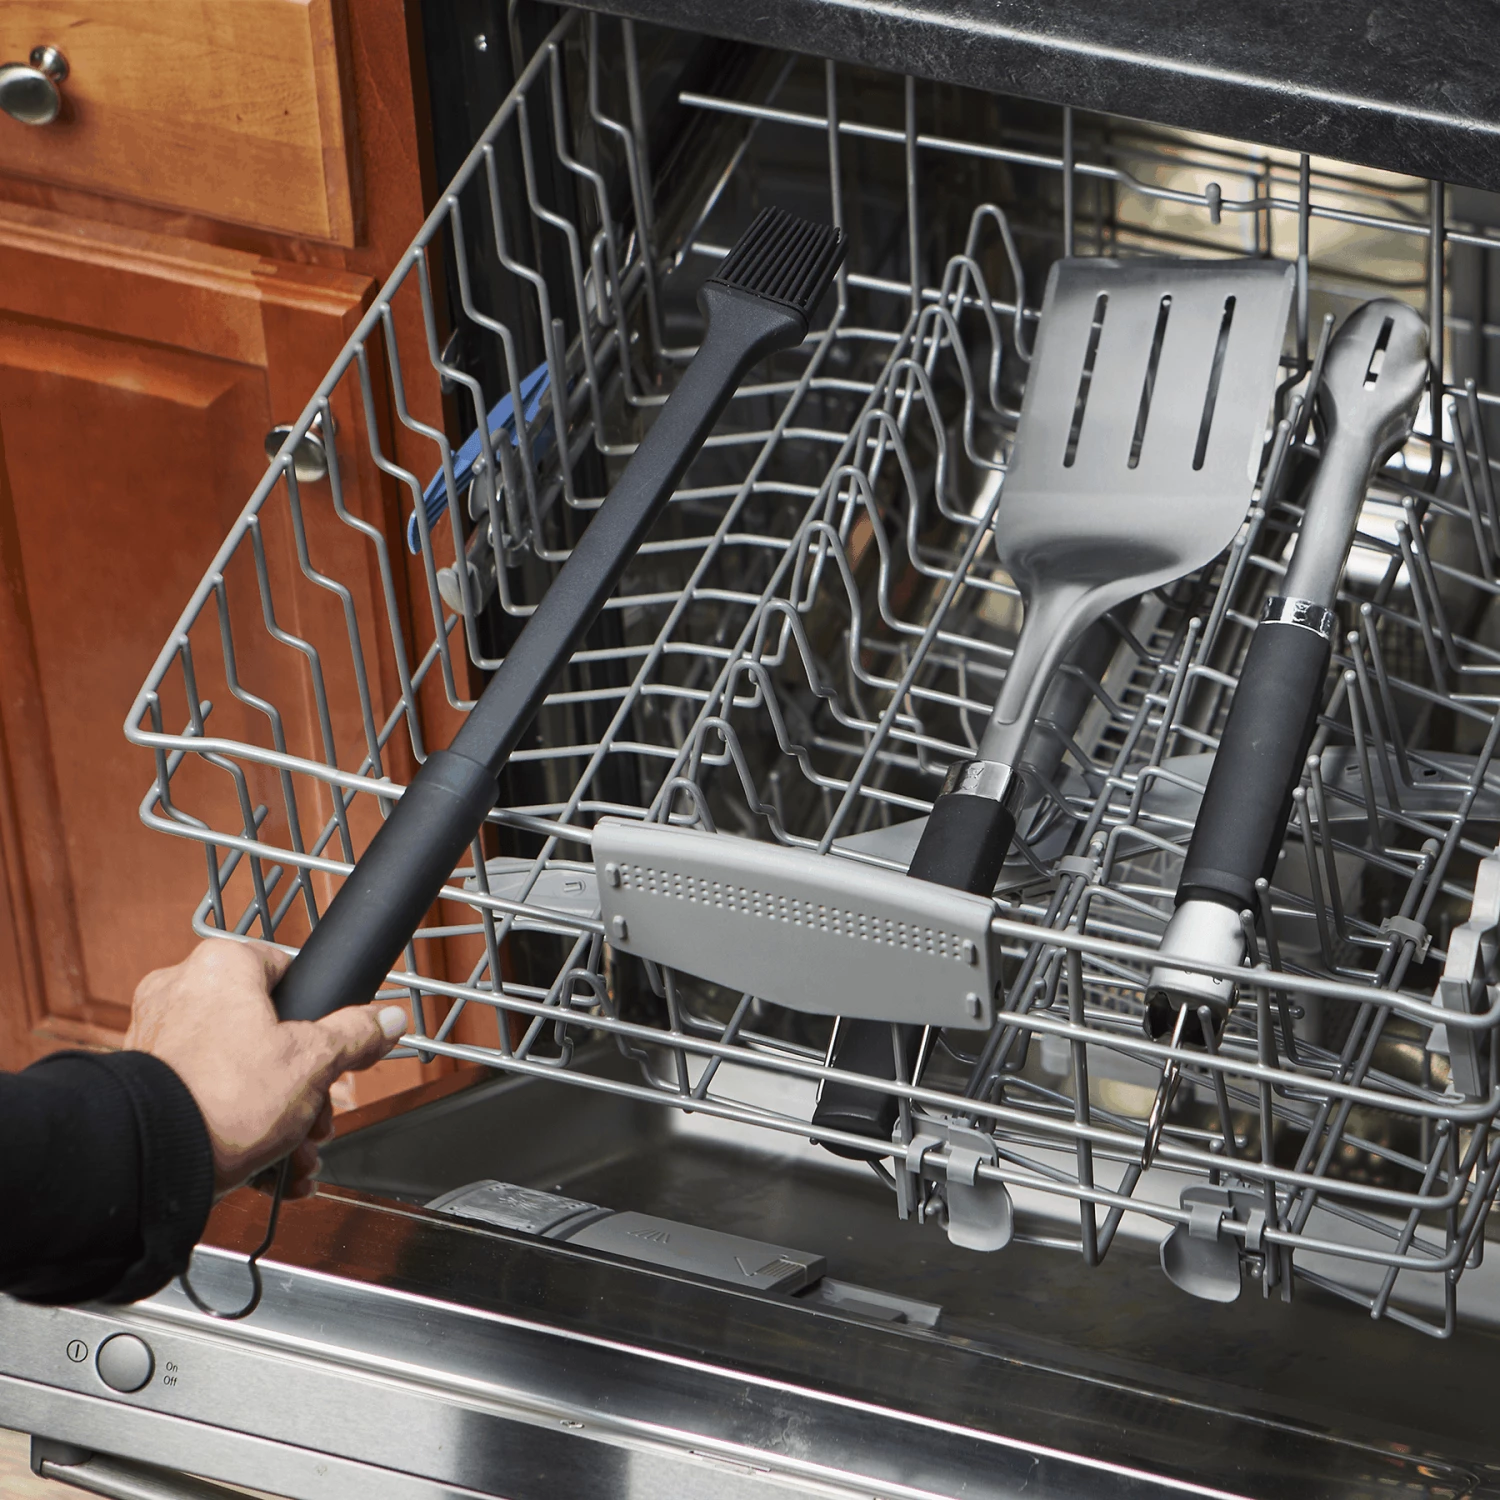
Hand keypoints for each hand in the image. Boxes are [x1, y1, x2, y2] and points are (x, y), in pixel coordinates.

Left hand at [125, 940, 407, 1197]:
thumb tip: (387, 1020)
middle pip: (265, 1032)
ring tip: (296, 1154)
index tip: (333, 1048)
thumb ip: (355, 1034)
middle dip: (301, 1085)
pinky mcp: (144, 1085)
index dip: (318, 1015)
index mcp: (221, 966)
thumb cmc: (222, 1099)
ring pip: (237, 1072)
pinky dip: (239, 1128)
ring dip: (277, 1116)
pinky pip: (207, 1097)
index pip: (287, 971)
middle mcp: (181, 991)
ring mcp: (157, 1039)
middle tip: (318, 1115)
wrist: (152, 1163)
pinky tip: (271, 1168)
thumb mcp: (314, 1061)